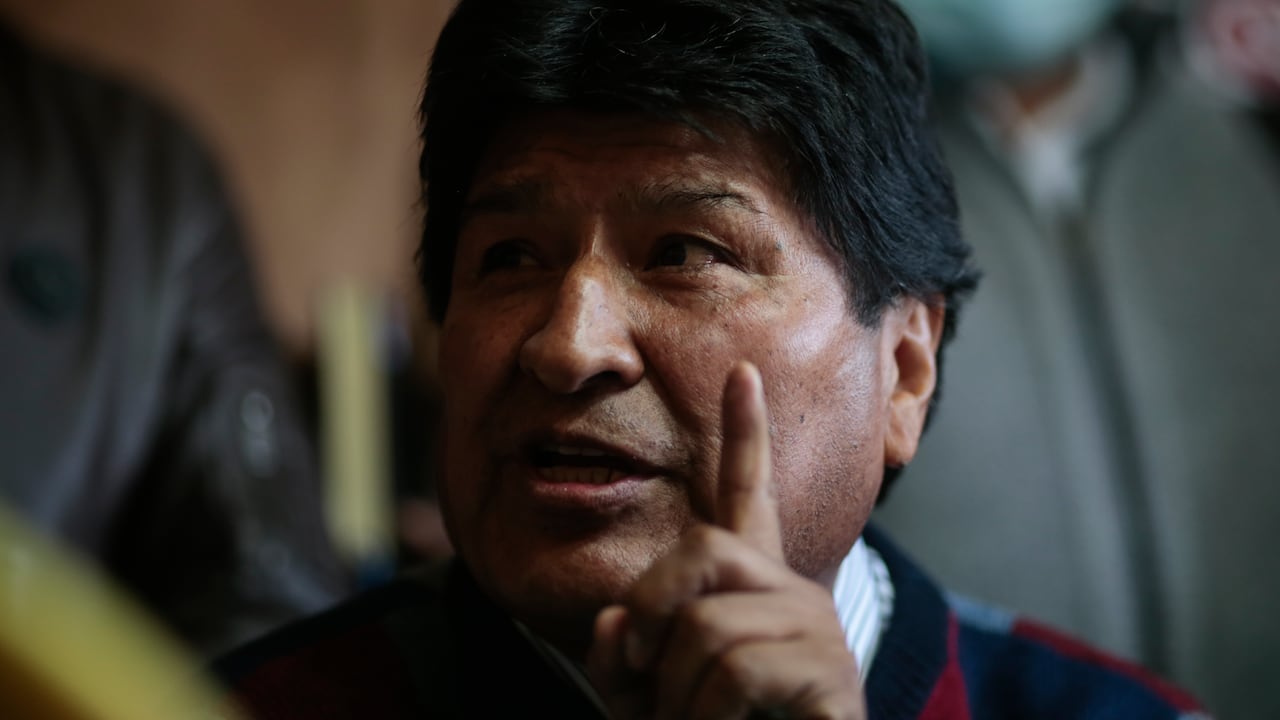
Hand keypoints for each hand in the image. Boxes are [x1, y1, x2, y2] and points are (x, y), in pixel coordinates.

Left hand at [587, 362, 865, 719]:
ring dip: (675, 696)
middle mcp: (790, 595)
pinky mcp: (829, 673)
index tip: (740, 371)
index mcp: (751, 592)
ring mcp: (814, 631)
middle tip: (645, 679)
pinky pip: (734, 668)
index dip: (745, 435)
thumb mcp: (645, 701)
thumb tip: (620, 616)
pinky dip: (704, 719)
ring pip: (705, 624)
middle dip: (655, 611)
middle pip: (701, 548)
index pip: (748, 497)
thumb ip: (624, 653)